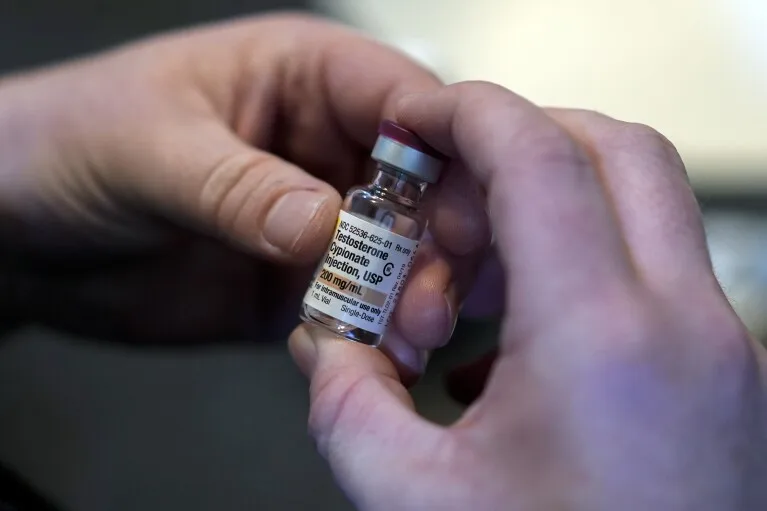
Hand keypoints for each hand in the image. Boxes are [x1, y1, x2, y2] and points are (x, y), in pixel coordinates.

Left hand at [0, 15, 489, 372]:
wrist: (18, 233)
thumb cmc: (64, 142)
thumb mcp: (146, 150)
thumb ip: (238, 188)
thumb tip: (324, 224)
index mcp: (302, 77)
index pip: (404, 100)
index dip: (447, 151)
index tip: (462, 213)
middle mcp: (324, 146)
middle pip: (423, 185)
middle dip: (438, 241)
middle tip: (429, 298)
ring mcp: (316, 219)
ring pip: (399, 253)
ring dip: (412, 295)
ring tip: (409, 336)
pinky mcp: (299, 282)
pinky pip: (355, 306)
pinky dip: (371, 331)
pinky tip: (373, 352)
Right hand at [289, 82, 766, 509]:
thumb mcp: (413, 505)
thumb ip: (346, 406)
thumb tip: (326, 349)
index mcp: (606, 341)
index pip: (540, 153)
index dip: (467, 113)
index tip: (420, 119)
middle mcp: (687, 329)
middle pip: (611, 150)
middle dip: (513, 148)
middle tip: (441, 207)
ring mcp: (721, 351)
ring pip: (636, 207)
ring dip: (540, 218)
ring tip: (464, 299)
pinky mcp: (723, 379)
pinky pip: (647, 275)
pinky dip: (574, 269)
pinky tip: (511, 346)